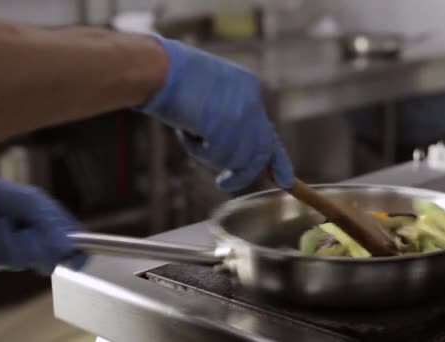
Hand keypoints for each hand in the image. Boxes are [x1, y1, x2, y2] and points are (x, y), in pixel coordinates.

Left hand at [0, 152, 86, 274]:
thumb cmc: (4, 195)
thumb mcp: (34, 205)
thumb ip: (53, 228)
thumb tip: (70, 249)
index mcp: (56, 227)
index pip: (76, 252)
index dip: (74, 258)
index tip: (68, 259)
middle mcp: (39, 243)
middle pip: (46, 263)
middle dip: (28, 246)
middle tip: (21, 230)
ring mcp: (16, 253)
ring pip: (16, 263)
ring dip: (1, 240)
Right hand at [135, 35, 293, 191]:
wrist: (159, 68)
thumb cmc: (172, 80)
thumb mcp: (208, 95)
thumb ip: (225, 119)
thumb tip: (233, 154)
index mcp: (249, 87)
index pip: (268, 132)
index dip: (278, 161)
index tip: (285, 181)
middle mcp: (252, 100)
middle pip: (261, 152)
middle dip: (244, 173)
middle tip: (224, 182)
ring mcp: (242, 114)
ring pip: (238, 159)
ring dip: (211, 157)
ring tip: (190, 134)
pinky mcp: (227, 125)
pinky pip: (218, 157)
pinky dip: (198, 151)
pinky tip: (186, 131)